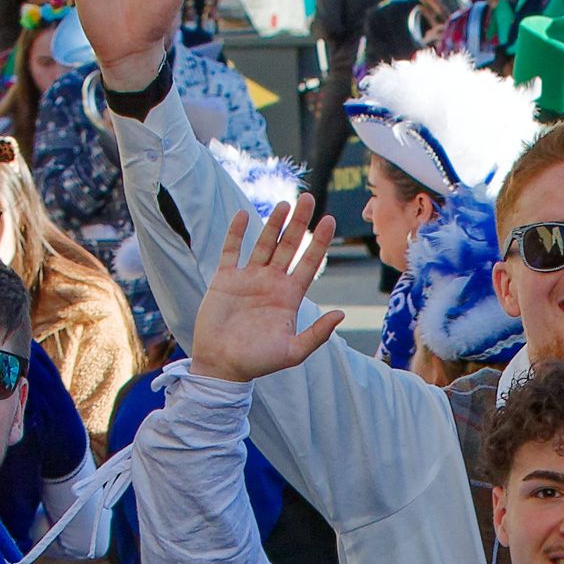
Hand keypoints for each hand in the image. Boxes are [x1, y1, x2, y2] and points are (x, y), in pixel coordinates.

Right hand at [190, 193, 345, 382]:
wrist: (223, 366)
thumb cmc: (258, 362)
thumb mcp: (293, 352)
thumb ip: (317, 334)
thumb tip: (341, 315)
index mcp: (289, 296)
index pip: (309, 263)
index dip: (319, 242)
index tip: (330, 220)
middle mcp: (271, 283)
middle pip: (289, 246)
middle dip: (299, 223)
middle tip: (308, 198)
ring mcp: (248, 278)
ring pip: (263, 244)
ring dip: (273, 224)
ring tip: (284, 203)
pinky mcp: (225, 279)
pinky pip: (232, 250)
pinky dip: (236, 233)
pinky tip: (243, 215)